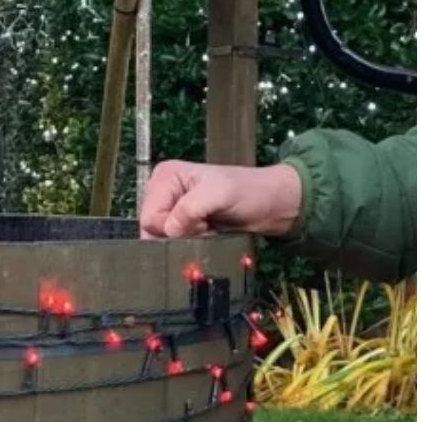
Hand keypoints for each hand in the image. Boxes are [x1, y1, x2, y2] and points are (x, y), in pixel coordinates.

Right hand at [138, 160, 302, 239]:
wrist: (271, 204)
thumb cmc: (249, 191)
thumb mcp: (220, 194)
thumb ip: (191, 208)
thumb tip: (169, 229)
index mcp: (165, 176)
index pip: (149, 216)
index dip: (172, 227)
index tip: (201, 221)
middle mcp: (164, 192)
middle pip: (152, 230)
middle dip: (179, 235)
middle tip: (206, 227)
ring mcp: (174, 210)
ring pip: (163, 241)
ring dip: (187, 241)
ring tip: (209, 230)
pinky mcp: (185, 225)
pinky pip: (176, 244)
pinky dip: (192, 245)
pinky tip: (209, 235)